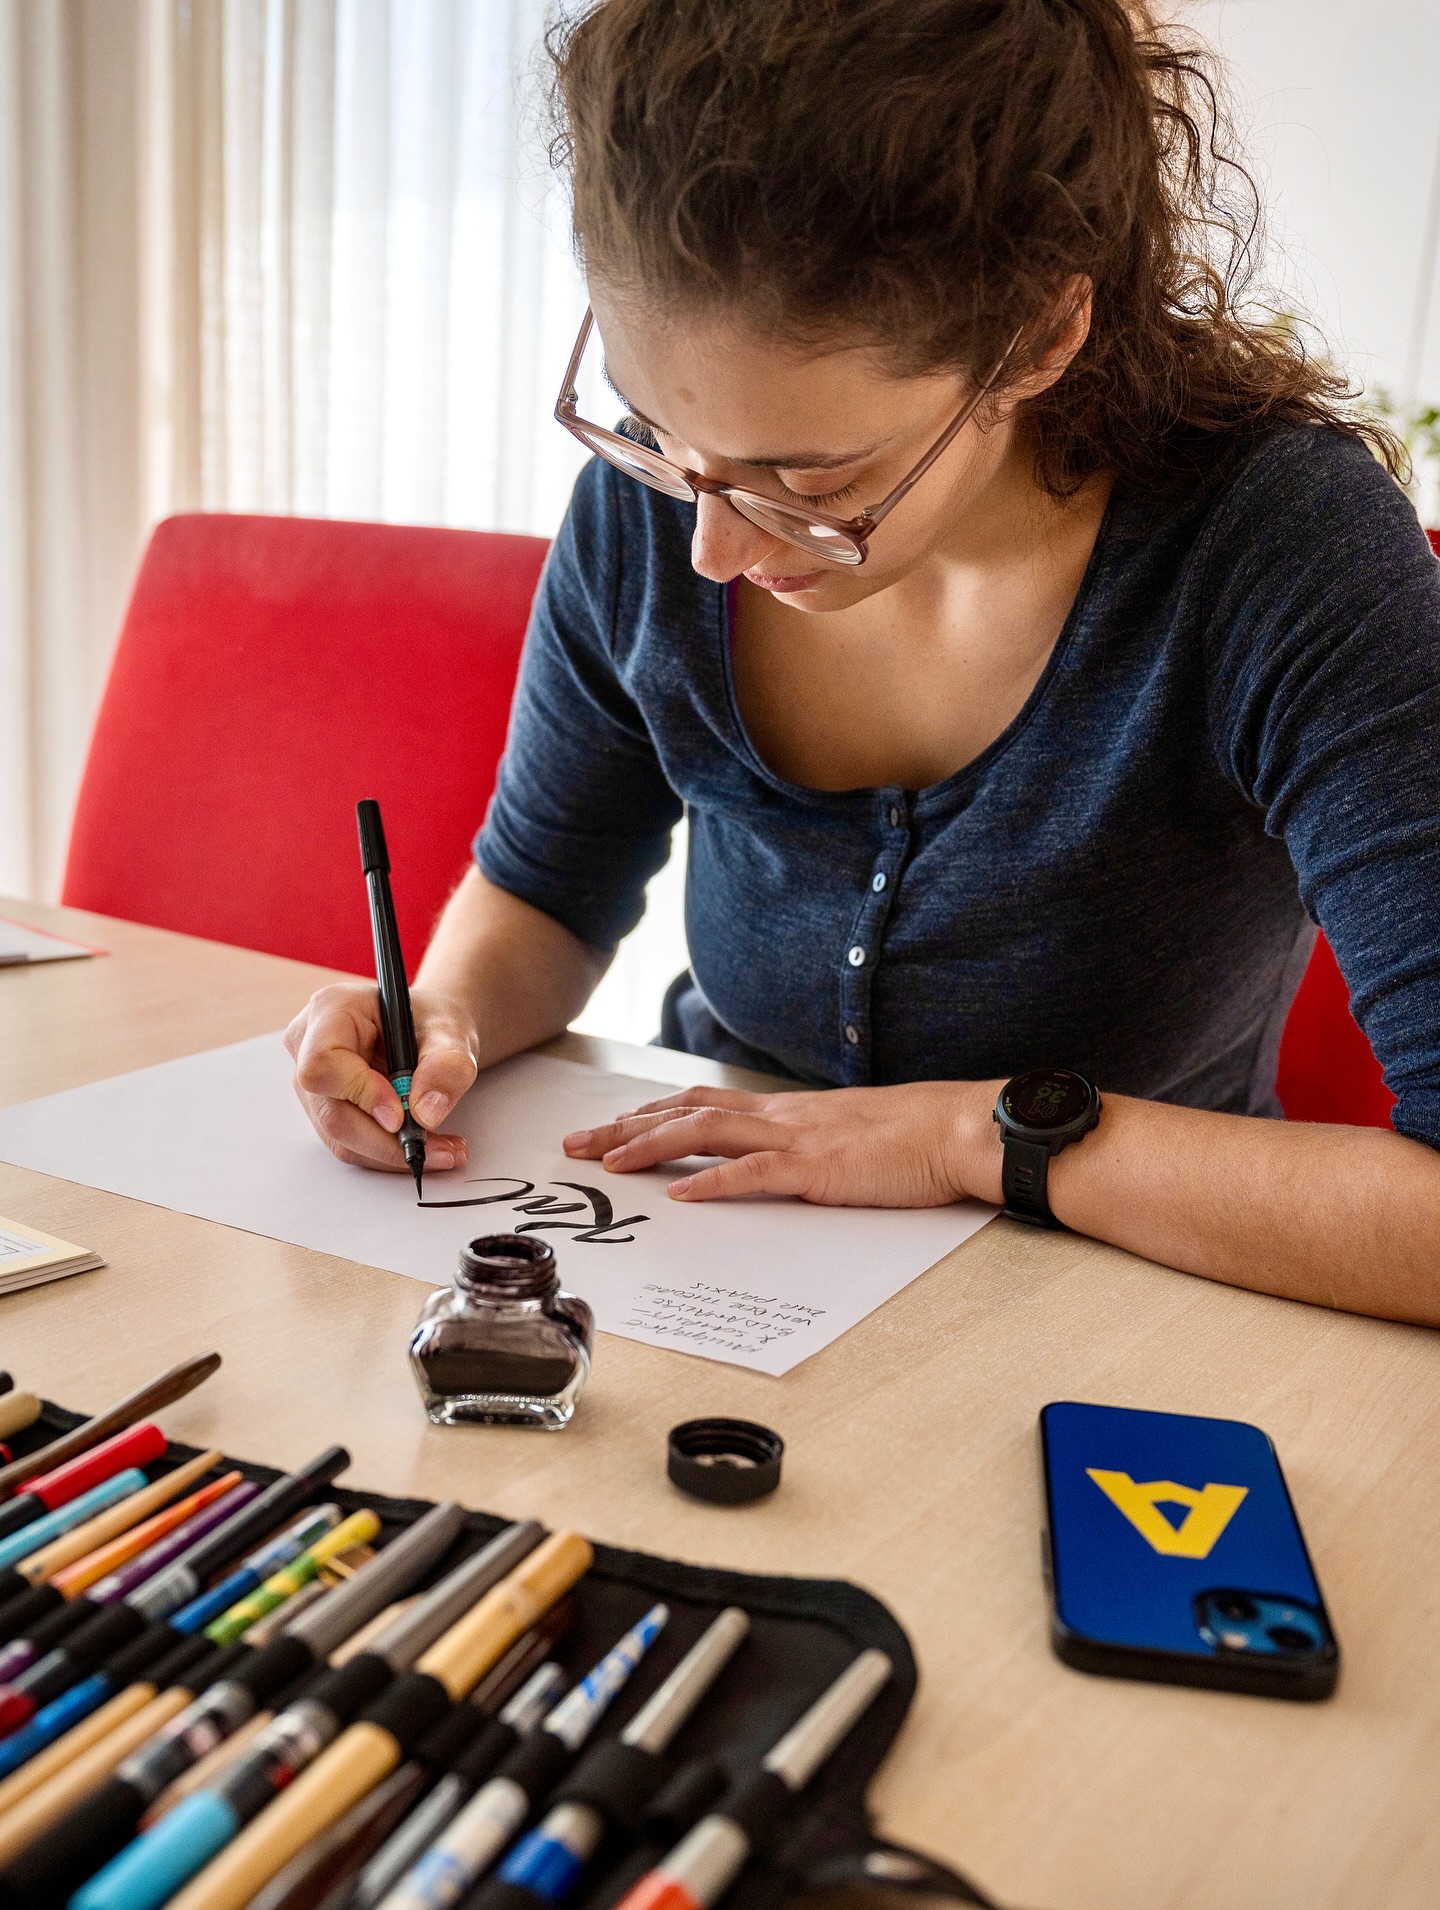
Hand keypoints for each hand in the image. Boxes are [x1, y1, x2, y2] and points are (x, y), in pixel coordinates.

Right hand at [285, 982, 479, 1172]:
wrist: (429, 1029)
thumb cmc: (430, 1019)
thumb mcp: (452, 1030)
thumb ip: (447, 1065)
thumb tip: (427, 1111)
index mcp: (331, 1009)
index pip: (323, 1063)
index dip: (361, 1094)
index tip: (402, 1114)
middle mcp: (309, 1046)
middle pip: (331, 1111)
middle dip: (386, 1140)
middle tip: (437, 1149)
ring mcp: (314, 1083)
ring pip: (340, 1136)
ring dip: (391, 1152)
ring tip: (443, 1148)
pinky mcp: (326, 1108)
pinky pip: (350, 1144)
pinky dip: (388, 1152)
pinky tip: (425, 1145)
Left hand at [563, 1080, 1005, 1205]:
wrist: (958, 1128)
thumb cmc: (911, 1139)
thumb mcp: (842, 1136)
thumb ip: (801, 1145)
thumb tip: (768, 1162)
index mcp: (783, 1112)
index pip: (699, 1105)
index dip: (646, 1117)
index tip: (604, 1131)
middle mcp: (779, 1117)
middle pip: (684, 1114)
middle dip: (624, 1129)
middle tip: (574, 1144)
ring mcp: (796, 1139)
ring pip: (705, 1134)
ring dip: (650, 1147)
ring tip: (607, 1162)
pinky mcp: (819, 1169)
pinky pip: (756, 1173)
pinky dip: (715, 1185)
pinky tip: (683, 1198)